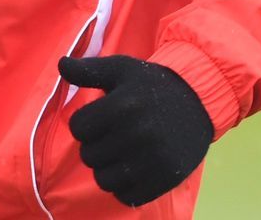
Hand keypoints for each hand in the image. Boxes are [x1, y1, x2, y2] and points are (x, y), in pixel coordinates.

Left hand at [57, 55, 213, 206]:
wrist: (199, 100)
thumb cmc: (153, 84)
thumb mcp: (122, 69)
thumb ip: (89, 70)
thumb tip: (61, 64)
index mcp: (125, 104)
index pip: (78, 127)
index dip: (84, 122)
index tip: (99, 118)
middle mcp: (139, 133)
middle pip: (88, 155)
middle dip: (95, 145)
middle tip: (111, 135)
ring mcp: (153, 159)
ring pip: (103, 179)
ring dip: (107, 168)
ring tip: (120, 153)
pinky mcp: (164, 178)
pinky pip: (126, 195)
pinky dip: (125, 185)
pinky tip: (134, 167)